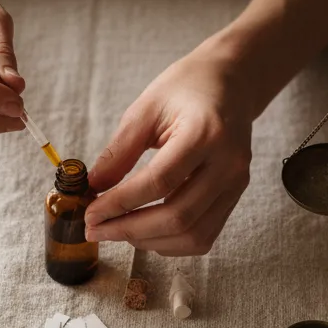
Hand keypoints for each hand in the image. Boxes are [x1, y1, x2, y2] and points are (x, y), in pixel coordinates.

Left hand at [84, 48, 254, 254]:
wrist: (232, 84)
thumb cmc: (187, 88)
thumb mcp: (146, 108)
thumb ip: (120, 151)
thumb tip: (93, 189)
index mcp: (206, 133)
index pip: (159, 182)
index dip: (120, 203)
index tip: (90, 213)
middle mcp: (229, 164)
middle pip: (178, 217)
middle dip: (129, 230)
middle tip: (95, 229)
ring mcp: (236, 184)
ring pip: (193, 236)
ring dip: (149, 242)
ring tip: (117, 230)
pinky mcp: (235, 197)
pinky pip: (204, 236)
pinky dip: (170, 243)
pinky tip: (144, 232)